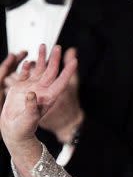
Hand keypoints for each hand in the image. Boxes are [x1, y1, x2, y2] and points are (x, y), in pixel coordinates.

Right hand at [0, 43, 77, 159]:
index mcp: (47, 98)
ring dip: (41, 59)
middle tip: (58, 47)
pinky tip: (28, 60)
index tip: (75, 61)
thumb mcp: (29, 119)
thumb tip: (31, 94)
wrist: (13, 131)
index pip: (61, 82)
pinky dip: (26, 67)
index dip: (68, 72)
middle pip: (51, 72)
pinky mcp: (20, 88)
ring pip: (38, 70)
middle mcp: (41, 92)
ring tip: (44, 46)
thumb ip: (32, 107)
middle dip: (55, 59)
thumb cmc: (24, 129)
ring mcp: (31, 89)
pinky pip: (25, 74)